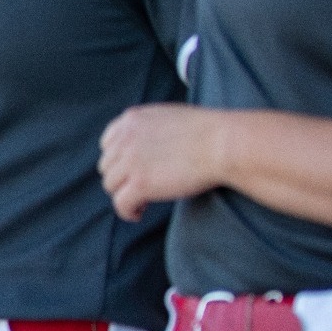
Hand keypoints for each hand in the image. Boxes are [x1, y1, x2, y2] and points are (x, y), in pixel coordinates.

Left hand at [99, 103, 229, 221]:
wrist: (223, 143)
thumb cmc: (209, 132)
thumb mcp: (169, 117)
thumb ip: (148, 128)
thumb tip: (144, 148)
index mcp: (131, 119)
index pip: (107, 144)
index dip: (118, 160)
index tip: (131, 171)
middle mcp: (125, 138)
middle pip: (107, 166)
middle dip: (122, 178)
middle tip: (140, 188)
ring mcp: (130, 161)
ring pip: (111, 186)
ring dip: (125, 194)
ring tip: (142, 201)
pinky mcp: (140, 183)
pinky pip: (120, 204)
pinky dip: (127, 212)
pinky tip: (139, 213)